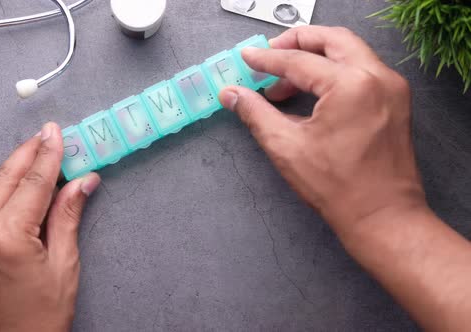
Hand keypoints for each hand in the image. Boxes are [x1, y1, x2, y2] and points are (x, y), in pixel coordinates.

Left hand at [0, 122, 100, 331]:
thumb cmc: (39, 321)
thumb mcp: (64, 266)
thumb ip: (68, 216)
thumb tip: (82, 183)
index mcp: (6, 238)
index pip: (33, 182)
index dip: (48, 154)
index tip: (57, 134)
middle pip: (5, 177)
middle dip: (27, 153)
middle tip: (48, 136)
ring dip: (12, 169)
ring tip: (37, 158)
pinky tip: (16, 186)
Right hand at [220, 26, 470, 330]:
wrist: (382, 216)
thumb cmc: (339, 188)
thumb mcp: (286, 147)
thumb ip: (255, 113)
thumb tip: (232, 94)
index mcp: (351, 85)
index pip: (299, 60)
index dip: (267, 59)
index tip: (247, 58)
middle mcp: (377, 77)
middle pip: (331, 40)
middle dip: (296, 43)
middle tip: (268, 55)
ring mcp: (391, 88)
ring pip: (348, 51)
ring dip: (315, 58)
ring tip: (283, 83)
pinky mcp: (395, 100)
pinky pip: (361, 70)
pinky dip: (334, 72)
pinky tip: (310, 93)